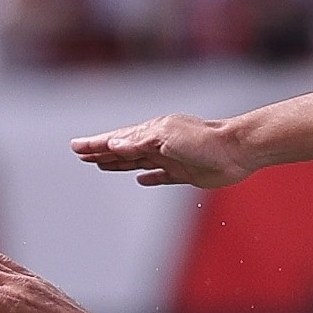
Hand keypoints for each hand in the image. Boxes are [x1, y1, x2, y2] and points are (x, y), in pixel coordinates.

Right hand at [68, 115, 256, 189]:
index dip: (95, 143)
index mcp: (152, 133)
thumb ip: (141, 142)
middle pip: (123, 149)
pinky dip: (148, 178)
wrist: (237, 151)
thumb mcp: (168, 138)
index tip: (76, 146)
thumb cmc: (205, 141)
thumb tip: (115, 145)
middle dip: (100, 151)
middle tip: (80, 154)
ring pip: (137, 162)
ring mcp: (171, 158)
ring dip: (118, 163)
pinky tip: (140, 180)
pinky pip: (160, 176)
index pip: (117, 139)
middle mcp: (159, 144)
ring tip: (100, 164)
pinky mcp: (185, 173)